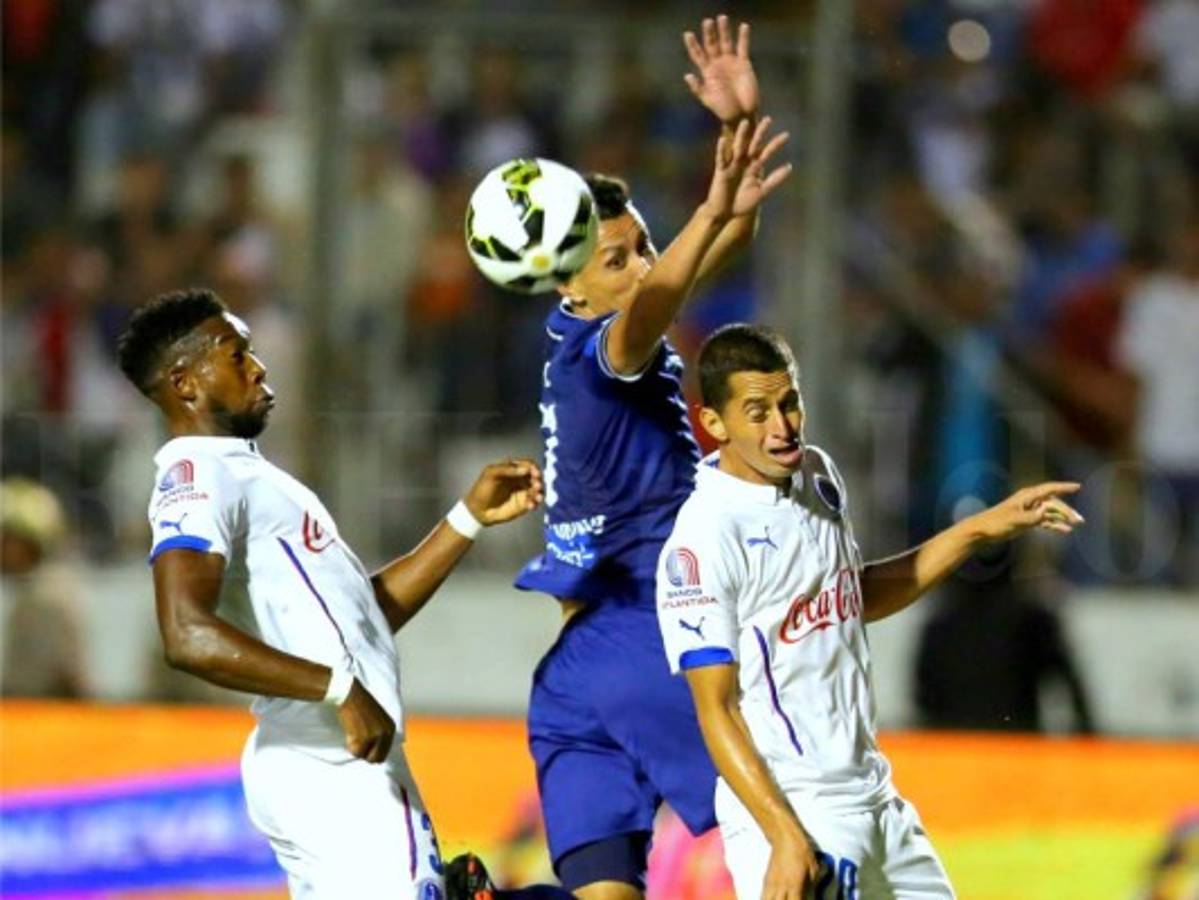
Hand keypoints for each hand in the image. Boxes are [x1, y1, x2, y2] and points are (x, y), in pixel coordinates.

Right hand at [336, 678, 395, 763]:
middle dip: (365, 754)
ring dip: (356, 748)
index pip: (384, 753)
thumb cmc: (359, 705)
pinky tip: (350, 731)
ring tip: (353, 733)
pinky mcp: (365, 738)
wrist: (350, 695)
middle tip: (356, 743)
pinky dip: (350, 745)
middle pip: (376, 759)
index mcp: (391, 728)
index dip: (371, 752)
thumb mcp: (377, 719)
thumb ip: (379, 734)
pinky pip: (356, 752)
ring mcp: (376, 736)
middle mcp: (386, 733)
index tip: (363, 746)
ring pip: (364, 756)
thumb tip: (375, 756)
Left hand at [463, 458, 543, 525]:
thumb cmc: (482, 489)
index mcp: (513, 469)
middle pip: (536, 476)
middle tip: (537, 485)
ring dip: (540, 492)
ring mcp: (523, 492)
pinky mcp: (524, 504)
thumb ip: (507, 469)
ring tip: (537, 497)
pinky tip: (530, 505)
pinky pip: (534, 502)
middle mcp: (520, 479)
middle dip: (539, 480)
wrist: (478, 510)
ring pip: (538, 489)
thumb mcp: (491, 474)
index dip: (533, 467)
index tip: (535, 473)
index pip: (528, 464)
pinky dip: (535, 503)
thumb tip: (525, 469)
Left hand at [683, 15, 759, 122]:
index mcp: (707, 72)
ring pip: (726, 43)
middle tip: (707, 21)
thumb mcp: (708, 99)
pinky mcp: (743, 63)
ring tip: (722, 18)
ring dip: (724, 31)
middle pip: (712, 45)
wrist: (741, 115)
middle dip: (709, 34)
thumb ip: (698, 87)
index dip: (693, 45)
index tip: (688, 34)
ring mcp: (730, 62)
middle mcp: (717, 64)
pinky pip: (743, 48)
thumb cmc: (723, 110)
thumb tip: (687, 75)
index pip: (698, 55)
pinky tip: (743, 27)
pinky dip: (743, 37)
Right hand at [701, 117, 791, 222]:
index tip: (786, 135)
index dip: (775, 144)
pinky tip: (722, 140)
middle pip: (752, 145)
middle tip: (768, 119)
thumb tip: (790, 166)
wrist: (724, 214)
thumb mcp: (761, 191)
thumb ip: (774, 179)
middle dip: (760, 133)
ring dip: (741, 136)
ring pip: (737, 148)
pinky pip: (721, 159)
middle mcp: (743, 163)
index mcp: (753, 167)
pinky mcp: (721, 171)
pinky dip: (721, 150)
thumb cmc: (742, 203)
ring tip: (745, 123)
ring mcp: (732, 165)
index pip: (766, 153)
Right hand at [761, 832, 821, 899]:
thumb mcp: (814, 869)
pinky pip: (764, 895)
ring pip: (765, 899)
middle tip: (790, 899)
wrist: (785, 837)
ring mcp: (771, 884)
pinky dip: (768, 898)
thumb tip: (810, 895)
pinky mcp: (766, 879)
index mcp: (794, 885)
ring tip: (780, 898)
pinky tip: (774, 897)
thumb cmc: (801, 851)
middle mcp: (780, 887)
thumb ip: (811, 886)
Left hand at [968, 482, 1084, 543]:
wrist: (982, 531)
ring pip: (1051, 512)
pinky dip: (1055, 525)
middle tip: (1079, 521)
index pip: (1049, 489)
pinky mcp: (1027, 521)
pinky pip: (1045, 521)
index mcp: (1026, 496)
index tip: (1078, 486)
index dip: (1064, 487)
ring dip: (1063, 518)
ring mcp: (1029, 511)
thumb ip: (1032, 517)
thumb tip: (1046, 512)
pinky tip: (1065, 530)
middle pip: (1053, 503)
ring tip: (1075, 525)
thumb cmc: (996, 523)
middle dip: (1067, 510)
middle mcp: (1030, 501)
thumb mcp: (1015, 520)